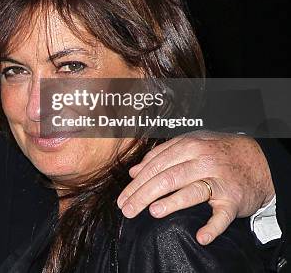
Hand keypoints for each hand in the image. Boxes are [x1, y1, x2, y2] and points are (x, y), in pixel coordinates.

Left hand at [116, 131, 274, 244]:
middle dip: (143, 195)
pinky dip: (213, 227)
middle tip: (127, 210)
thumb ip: (161, 155)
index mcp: (188, 146)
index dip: (137, 183)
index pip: (156, 165)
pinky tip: (201, 236)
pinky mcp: (234, 199)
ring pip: (192, 191)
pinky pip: (222, 215)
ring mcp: (219, 180)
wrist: (259, 160)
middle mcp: (202, 161)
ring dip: (172, 202)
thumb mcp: (190, 144)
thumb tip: (134, 171)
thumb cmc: (217, 151)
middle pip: (167, 178)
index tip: (122, 198)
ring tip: (153, 212)